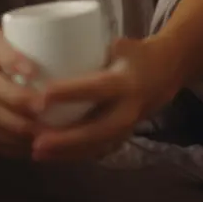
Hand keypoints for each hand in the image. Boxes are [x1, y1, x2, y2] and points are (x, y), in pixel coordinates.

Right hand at [0, 23, 44, 158]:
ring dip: (17, 129)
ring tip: (43, 135)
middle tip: (45, 110)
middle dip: (18, 101)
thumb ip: (32, 40)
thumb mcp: (5, 30)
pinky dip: (9, 144)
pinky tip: (29, 148)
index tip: (34, 72)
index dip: (12, 60)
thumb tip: (78, 50)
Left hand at [31, 36, 180, 162]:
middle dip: (65, 140)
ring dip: (65, 152)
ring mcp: (126, 128)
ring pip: (94, 147)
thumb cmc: (136, 55)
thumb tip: (52, 50)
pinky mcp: (122, 137)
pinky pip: (97, 150)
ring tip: (36, 151)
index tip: (41, 95)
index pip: (95, 89)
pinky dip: (73, 155)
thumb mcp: (119, 46)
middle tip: (36, 142)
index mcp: (125, 82)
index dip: (68, 92)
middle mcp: (127, 109)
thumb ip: (90, 50)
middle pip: (95, 130)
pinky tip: (51, 155)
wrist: (166, 74)